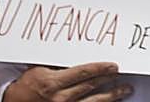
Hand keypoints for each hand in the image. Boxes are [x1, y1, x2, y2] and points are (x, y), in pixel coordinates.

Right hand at [2, 63, 132, 101]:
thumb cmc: (26, 84)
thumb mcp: (40, 69)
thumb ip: (58, 64)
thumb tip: (77, 53)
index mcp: (53, 84)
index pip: (83, 73)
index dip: (101, 69)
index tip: (113, 66)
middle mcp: (59, 99)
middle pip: (91, 88)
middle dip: (110, 81)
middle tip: (121, 74)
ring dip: (111, 96)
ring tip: (124, 90)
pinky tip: (108, 101)